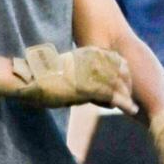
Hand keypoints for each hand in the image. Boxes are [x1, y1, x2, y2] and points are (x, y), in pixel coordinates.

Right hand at [11, 43, 134, 111]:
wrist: (28, 79)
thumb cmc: (42, 78)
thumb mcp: (66, 72)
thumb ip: (81, 76)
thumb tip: (91, 90)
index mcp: (86, 54)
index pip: (114, 60)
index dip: (123, 72)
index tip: (127, 85)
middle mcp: (91, 60)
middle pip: (120, 70)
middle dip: (128, 85)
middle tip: (134, 98)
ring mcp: (90, 73)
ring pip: (118, 83)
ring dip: (128, 95)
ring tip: (134, 107)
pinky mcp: (87, 87)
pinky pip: (111, 95)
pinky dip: (124, 103)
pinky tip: (131, 109)